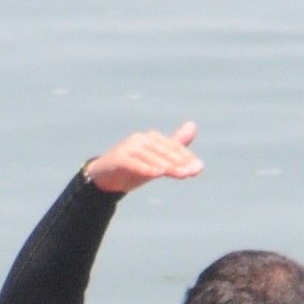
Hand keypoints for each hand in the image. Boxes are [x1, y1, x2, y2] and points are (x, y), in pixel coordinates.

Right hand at [84, 121, 200, 195]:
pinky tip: (157, 174)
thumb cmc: (133, 168)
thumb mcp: (156, 159)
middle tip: (193, 172)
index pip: (172, 147)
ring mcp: (128, 148)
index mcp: (151, 139)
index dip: (186, 157)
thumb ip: (174, 144)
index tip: (198, 168)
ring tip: (180, 174)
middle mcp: (140, 140)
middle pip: (164, 151)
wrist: (105, 178)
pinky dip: (146, 168)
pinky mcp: (118, 158)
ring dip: (167, 166)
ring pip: (152, 157)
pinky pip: (134, 164)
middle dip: (180, 162)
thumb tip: (192, 125)